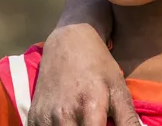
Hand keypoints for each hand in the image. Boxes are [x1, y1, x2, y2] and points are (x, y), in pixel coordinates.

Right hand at [26, 24, 140, 125]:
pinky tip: (68, 122)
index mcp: (90, 108)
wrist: (68, 44)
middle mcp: (64, 116)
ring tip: (83, 121)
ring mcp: (45, 118)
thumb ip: (128, 119)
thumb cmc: (98, 66)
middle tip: (97, 123)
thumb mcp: (119, 89)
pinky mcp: (33, 118)